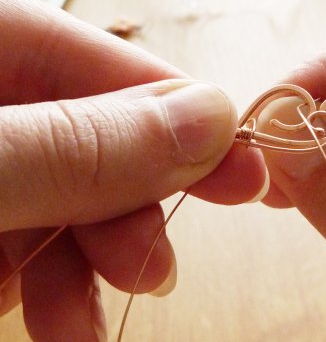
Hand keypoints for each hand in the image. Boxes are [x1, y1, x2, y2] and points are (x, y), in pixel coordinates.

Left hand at [0, 0, 266, 340]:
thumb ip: (80, 144)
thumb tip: (212, 118)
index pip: (110, 68)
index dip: (182, 121)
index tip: (243, 174)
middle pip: (92, 141)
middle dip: (126, 213)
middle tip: (153, 270)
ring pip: (62, 199)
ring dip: (82, 268)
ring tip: (79, 329)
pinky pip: (23, 233)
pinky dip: (38, 280)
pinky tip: (39, 312)